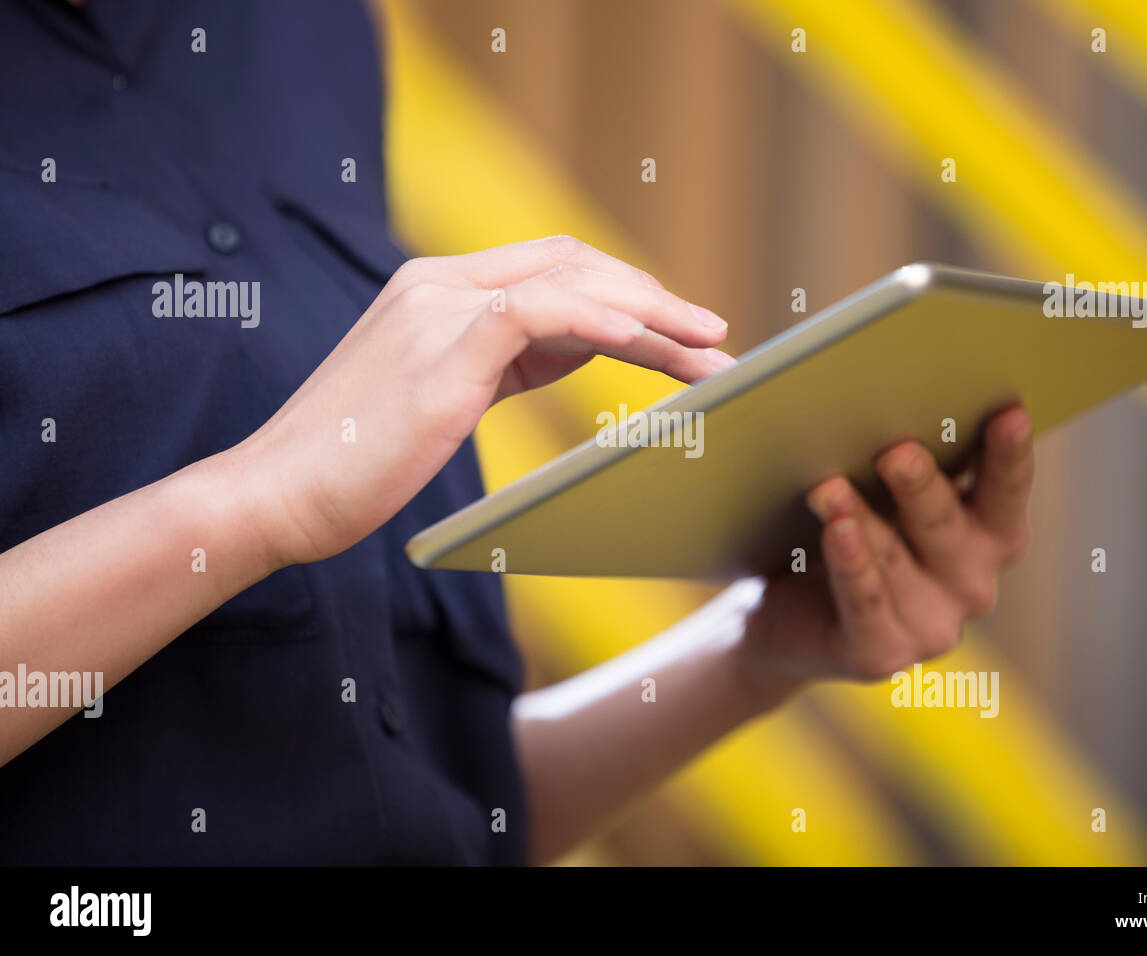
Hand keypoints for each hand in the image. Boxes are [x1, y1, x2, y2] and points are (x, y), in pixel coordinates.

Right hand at [229, 236, 732, 567]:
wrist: (275, 495)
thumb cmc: (356, 461)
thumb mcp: (445, 395)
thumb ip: (507, 358)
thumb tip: (581, 342)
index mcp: (439, 291)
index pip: (554, 268)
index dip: (624, 293)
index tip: (677, 331)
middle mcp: (439, 284)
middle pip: (575, 265)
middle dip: (655, 300)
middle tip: (714, 340)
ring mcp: (437, 309)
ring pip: (570, 283)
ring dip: (651, 315)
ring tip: (708, 350)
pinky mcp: (440, 348)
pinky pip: (537, 311)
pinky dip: (599, 320)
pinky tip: (645, 339)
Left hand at [738, 405, 1033, 699]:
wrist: (786, 620)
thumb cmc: (843, 535)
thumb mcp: (876, 493)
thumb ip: (893, 454)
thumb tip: (854, 382)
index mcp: (986, 536)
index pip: (1006, 492)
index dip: (1010, 455)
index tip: (1010, 412)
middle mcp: (971, 584)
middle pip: (949, 525)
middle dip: (923, 486)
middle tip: (895, 451)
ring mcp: (930, 627)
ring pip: (895, 561)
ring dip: (863, 521)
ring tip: (828, 486)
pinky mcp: (880, 654)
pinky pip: (866, 604)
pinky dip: (851, 567)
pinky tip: (837, 532)